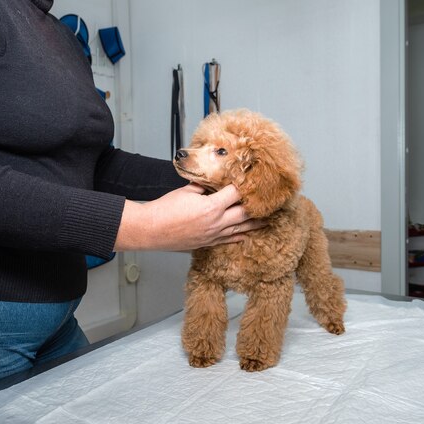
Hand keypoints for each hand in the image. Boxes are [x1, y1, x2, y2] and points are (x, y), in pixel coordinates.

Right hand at [114, 183, 263, 250]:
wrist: (151, 230)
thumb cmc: (165, 209)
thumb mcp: (186, 190)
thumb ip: (203, 186)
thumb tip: (213, 180)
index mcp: (212, 207)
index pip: (236, 194)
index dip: (246, 186)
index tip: (254, 180)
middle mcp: (217, 223)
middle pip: (246, 213)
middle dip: (259, 207)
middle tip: (271, 201)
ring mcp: (213, 235)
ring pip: (241, 229)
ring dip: (256, 223)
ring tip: (269, 219)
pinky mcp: (207, 243)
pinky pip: (229, 240)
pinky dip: (240, 236)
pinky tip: (248, 234)